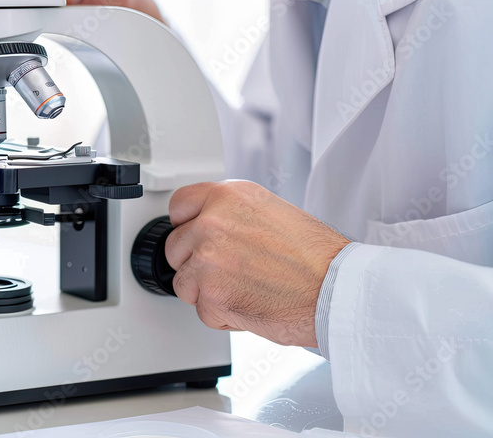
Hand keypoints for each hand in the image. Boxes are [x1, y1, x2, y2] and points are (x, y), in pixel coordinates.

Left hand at [165, 181, 349, 346]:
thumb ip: (233, 215)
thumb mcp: (271, 212)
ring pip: (184, 283)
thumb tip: (212, 227)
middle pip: (175, 248)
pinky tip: (251, 302)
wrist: (337, 289)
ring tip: (245, 287)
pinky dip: (223, 315)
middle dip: (196, 263)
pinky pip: (203, 311)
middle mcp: (212, 223)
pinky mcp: (211, 295)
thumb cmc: (317, 256)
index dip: (185, 226)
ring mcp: (208, 259)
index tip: (191, 234)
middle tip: (230, 271)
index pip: (179, 206)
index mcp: (227, 196)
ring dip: (208, 292)